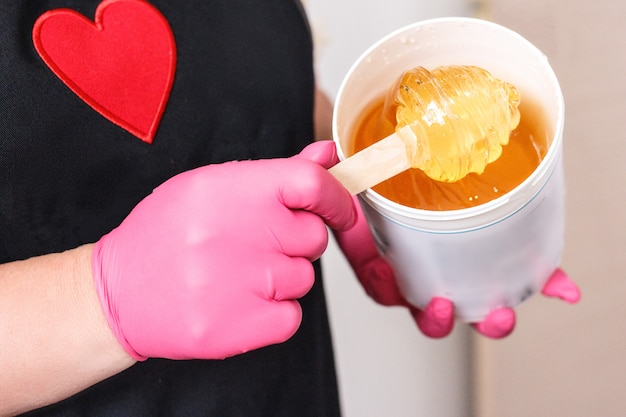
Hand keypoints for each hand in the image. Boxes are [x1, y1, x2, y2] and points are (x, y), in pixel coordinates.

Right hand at [92, 143, 355, 359]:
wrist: (117, 294)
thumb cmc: (164, 236)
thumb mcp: (211, 189)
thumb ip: (276, 174)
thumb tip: (327, 154)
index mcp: (229, 189)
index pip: (311, 183)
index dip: (337, 199)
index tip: (340, 210)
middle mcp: (236, 233)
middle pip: (313, 237)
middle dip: (295, 242)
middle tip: (255, 246)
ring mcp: (238, 282)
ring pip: (303, 278)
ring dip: (281, 279)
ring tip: (235, 275)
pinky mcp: (238, 327)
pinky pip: (291, 317)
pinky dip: (274, 313)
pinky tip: (237, 303)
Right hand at [332, 192, 580, 338]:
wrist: (380, 172)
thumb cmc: (363, 183)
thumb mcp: (343, 180)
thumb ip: (332, 173)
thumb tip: (321, 153)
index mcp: (384, 265)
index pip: (393, 293)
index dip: (413, 305)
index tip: (428, 299)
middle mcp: (417, 272)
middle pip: (438, 310)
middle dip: (461, 321)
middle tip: (479, 312)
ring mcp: (448, 263)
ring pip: (473, 298)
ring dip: (497, 311)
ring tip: (510, 309)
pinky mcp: (480, 247)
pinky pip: (509, 267)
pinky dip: (537, 276)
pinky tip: (561, 284)